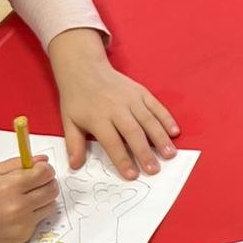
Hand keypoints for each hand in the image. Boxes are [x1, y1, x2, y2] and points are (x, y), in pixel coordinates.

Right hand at [0, 158, 58, 242]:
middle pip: (53, 190)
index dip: (45, 169)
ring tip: (24, 197)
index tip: (40, 169)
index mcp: (8, 186)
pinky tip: (14, 213)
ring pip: (51, 206)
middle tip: (35, 182)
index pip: (45, 173)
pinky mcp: (21, 237)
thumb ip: (17, 164)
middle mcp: (17, 207)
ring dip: (43, 199)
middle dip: (47, 182)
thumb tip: (43, 159)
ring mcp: (20, 224)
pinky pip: (39, 221)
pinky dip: (32, 215)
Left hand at [48, 28, 178, 178]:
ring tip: (170, 154)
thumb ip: (73, 144)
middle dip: (145, 152)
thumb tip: (75, 165)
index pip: (112, 142)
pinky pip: (156, 106)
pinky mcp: (140, 92)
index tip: (132, 175)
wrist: (84, 68)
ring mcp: (131, 98)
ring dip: (160, 138)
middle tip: (154, 169)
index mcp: (97, 117)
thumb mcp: (68, 120)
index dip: (122, 159)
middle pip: (133, 132)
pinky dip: (167, 119)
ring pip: (148, 120)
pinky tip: (174, 132)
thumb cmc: (77, 98)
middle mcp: (116, 108)